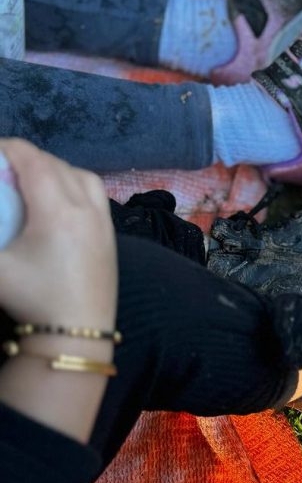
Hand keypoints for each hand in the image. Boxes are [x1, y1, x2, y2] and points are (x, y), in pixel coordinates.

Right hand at [0, 139, 116, 329]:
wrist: (77, 333)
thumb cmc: (32, 299)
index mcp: (57, 212)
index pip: (34, 163)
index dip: (11, 149)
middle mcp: (86, 210)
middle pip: (57, 166)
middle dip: (29, 158)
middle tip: (3, 164)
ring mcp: (103, 222)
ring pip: (82, 176)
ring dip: (55, 168)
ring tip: (30, 178)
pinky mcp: (111, 235)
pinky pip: (96, 193)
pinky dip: (75, 183)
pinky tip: (57, 199)